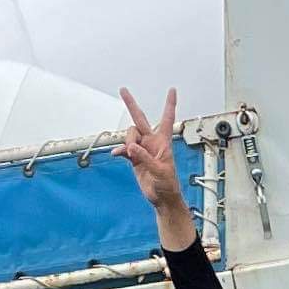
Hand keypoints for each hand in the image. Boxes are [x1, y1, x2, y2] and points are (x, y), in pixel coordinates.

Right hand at [114, 87, 195, 247]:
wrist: (162, 198)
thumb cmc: (168, 184)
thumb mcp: (160, 171)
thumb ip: (144, 158)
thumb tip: (131, 148)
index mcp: (163, 142)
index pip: (167, 118)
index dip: (169, 104)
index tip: (172, 90)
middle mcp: (152, 142)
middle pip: (140, 119)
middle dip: (131, 104)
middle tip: (122, 89)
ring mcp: (142, 149)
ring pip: (129, 135)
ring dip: (127, 142)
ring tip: (131, 154)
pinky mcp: (134, 158)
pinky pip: (123, 149)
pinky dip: (120, 150)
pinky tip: (116, 154)